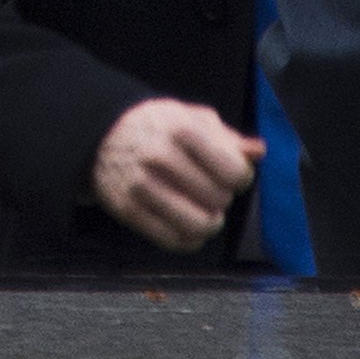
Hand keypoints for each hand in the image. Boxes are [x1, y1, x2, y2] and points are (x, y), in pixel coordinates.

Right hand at [91, 96, 261, 253]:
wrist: (101, 133)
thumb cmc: (156, 126)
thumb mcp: (190, 117)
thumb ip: (227, 136)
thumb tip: (258, 152)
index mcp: (180, 129)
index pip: (233, 172)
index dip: (241, 178)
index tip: (233, 175)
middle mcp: (159, 157)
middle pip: (219, 199)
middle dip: (222, 197)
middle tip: (210, 189)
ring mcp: (140, 186)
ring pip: (199, 225)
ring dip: (210, 222)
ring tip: (206, 213)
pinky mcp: (127, 210)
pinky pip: (173, 241)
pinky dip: (190, 240)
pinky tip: (189, 226)